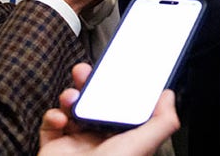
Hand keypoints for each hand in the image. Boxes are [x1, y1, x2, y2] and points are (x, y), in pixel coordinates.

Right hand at [38, 62, 178, 155]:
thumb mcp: (143, 144)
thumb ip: (162, 122)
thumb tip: (169, 97)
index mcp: (123, 138)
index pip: (120, 106)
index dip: (116, 87)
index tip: (113, 71)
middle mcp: (100, 140)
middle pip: (93, 103)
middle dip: (88, 84)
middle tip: (84, 72)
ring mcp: (76, 143)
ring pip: (71, 109)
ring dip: (69, 97)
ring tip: (71, 97)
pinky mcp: (55, 147)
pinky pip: (50, 124)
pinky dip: (52, 116)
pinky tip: (59, 118)